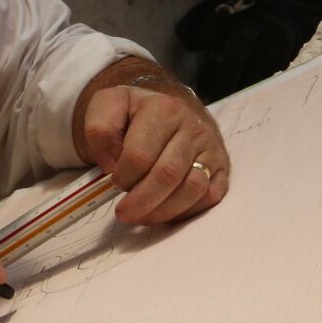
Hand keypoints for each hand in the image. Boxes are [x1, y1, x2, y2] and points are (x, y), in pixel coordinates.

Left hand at [80, 81, 229, 225]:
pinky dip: (188, 211)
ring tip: (142, 217)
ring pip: (193, 188)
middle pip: (168, 174)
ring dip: (164, 210)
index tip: (113, 182)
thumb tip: (111, 163)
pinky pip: (211, 196)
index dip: (123, 176)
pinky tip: (166, 212)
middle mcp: (192, 126)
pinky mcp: (221, 166)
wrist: (165, 107)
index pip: (140, 154)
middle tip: (124, 214)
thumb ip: (99, 128)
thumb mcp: (107, 105)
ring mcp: (210, 147)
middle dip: (142, 201)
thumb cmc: (133, 113)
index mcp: (162, 108)